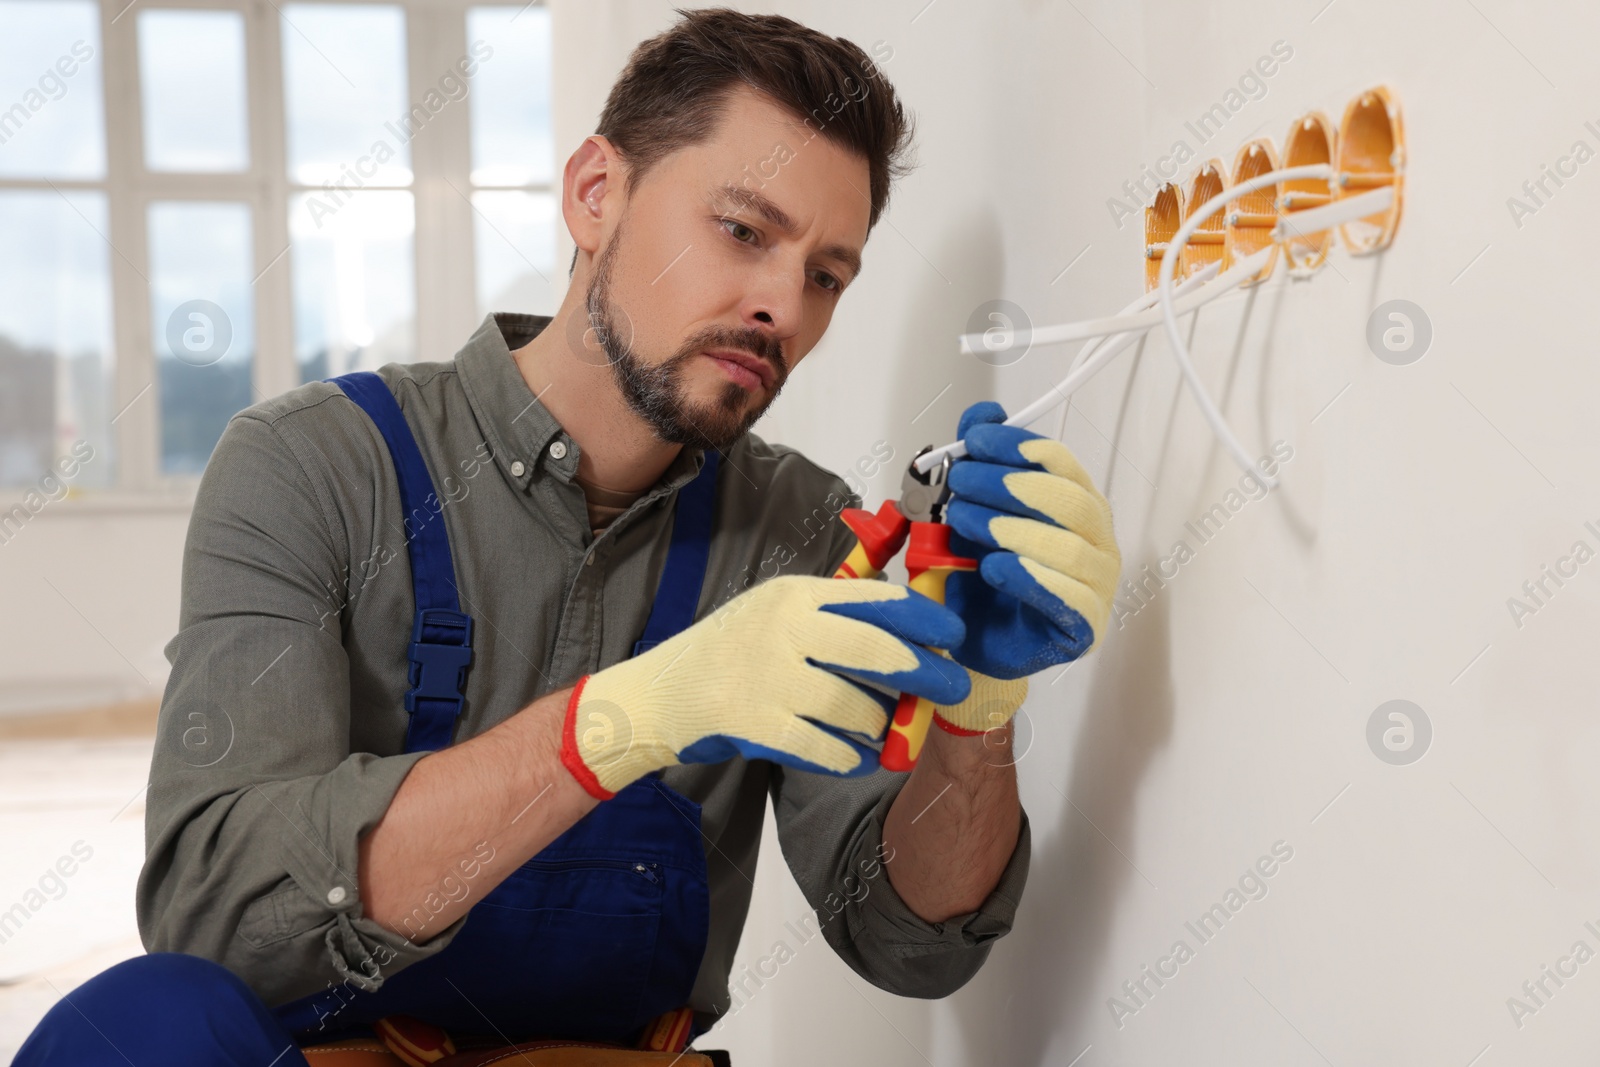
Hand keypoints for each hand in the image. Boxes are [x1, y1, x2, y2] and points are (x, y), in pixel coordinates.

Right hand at [560, 575, 971, 798]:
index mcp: (795, 596)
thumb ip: (833, 613)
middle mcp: (782, 630)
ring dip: (880, 723)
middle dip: (926, 672)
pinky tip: (860, 758)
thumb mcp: (776, 611)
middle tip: (953, 685)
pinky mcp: (754, 725)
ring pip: (855, 706)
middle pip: (876, 650)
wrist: (660, 694)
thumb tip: (908, 625)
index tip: (953, 633)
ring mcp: (767, 678)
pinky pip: (825, 748)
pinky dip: (851, 758)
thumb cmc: (731, 653)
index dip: (923, 616)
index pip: (874, 598)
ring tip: (883, 727)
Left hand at [942, 402, 1121, 680]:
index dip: (1018, 446)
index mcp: (1076, 503)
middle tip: (960, 485)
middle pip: (1069, 500)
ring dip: (1011, 529)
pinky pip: (1069, 598)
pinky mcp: (1085, 627)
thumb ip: (978, 463)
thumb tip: (983, 414)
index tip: (974, 441)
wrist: (971, 640)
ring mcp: (1097, 585)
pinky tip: (992, 568)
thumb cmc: (979, 573)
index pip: (1060, 462)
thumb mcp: (969, 510)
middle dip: (1010, 485)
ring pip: (1071, 548)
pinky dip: (1028, 578)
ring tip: (964, 524)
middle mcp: (1096, 540)